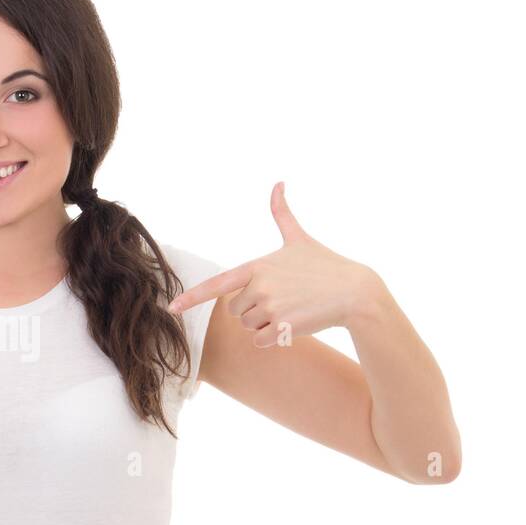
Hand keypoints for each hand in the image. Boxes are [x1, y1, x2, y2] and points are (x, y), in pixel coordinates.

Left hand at [167, 182, 381, 346]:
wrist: (354, 292)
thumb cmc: (325, 264)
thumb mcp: (299, 238)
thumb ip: (282, 213)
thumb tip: (278, 183)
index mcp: (257, 266)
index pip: (217, 283)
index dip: (192, 298)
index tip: (171, 307)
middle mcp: (260, 286)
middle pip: (236, 310)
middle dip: (253, 308)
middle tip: (282, 297)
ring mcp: (271, 308)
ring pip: (248, 326)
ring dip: (265, 323)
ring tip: (291, 308)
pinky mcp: (283, 328)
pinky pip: (260, 341)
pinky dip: (274, 337)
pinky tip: (294, 323)